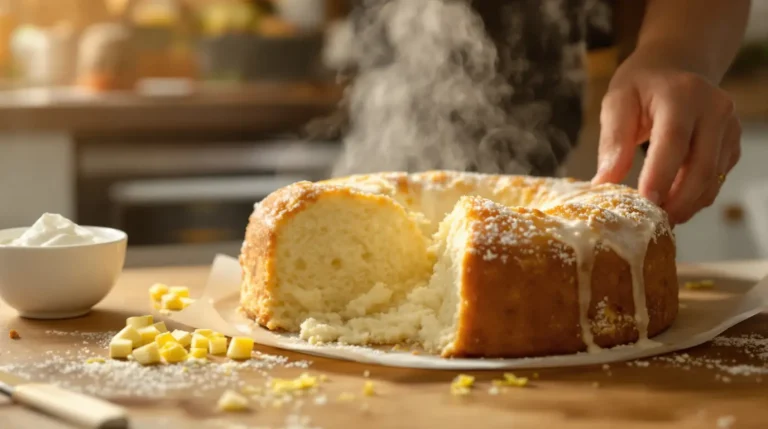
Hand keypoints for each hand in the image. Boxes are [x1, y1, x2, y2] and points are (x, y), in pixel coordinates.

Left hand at [591, 48, 740, 224]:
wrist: (676, 67)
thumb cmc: (641, 86)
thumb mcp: (617, 103)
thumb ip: (612, 142)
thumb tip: (603, 183)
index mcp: (682, 95)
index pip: (673, 141)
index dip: (660, 176)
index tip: (645, 204)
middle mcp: (715, 110)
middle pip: (701, 166)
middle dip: (677, 201)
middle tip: (652, 224)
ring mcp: (729, 127)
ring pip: (712, 178)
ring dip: (687, 204)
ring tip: (658, 219)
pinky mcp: (732, 143)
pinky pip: (716, 178)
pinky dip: (695, 196)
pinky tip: (672, 202)